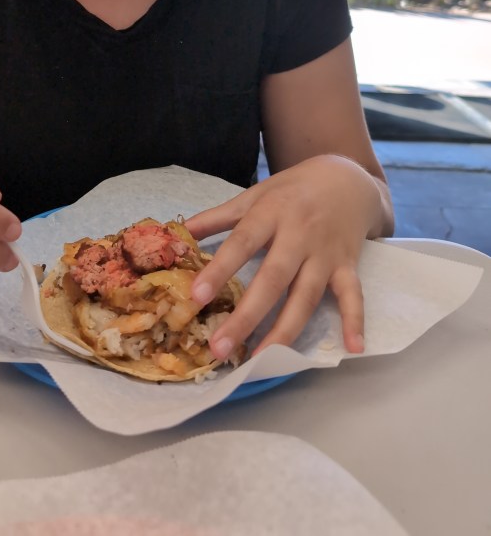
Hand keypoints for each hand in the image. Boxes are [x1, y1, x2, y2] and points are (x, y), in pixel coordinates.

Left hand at [186, 155, 384, 358]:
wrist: (345, 177)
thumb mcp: (255, 195)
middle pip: (273, 278)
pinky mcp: (349, 265)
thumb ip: (219, 216)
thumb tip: (180, 231)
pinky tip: (352, 347)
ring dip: (285, 329)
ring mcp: (325, 253)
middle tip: (220, 345)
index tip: (196, 297)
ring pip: (306, 296)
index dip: (220, 270)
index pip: (242, 243)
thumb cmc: (292, 189)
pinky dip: (355, 319)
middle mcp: (299, 235)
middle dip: (247, 314)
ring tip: (262, 358)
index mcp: (271, 213)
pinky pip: (353, 295)